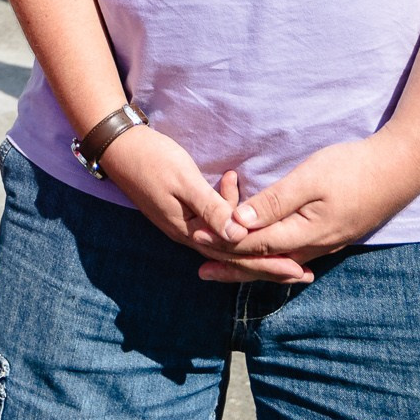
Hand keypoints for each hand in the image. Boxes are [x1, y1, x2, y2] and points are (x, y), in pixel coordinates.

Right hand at [98, 127, 309, 284]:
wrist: (118, 147)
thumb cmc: (152, 158)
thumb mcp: (184, 180)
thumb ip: (211, 208)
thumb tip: (238, 236)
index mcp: (189, 230)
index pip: (236, 255)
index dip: (268, 263)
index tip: (297, 270)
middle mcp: (188, 233)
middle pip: (234, 256)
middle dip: (268, 263)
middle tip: (302, 272)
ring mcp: (185, 224)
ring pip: (227, 242)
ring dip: (254, 243)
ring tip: (284, 246)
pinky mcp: (184, 212)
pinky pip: (216, 227)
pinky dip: (235, 220)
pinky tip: (245, 207)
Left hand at [207, 134, 419, 275]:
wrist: (400, 170)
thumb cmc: (352, 168)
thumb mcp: (309, 179)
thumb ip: (274, 202)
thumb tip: (238, 223)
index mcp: (304, 233)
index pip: (254, 246)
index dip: (223, 244)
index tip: (196, 241)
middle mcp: (314, 247)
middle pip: (265, 263)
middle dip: (232, 266)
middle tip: (200, 270)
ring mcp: (325, 244)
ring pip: (279, 262)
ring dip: (250, 264)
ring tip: (224, 267)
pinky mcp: (332, 236)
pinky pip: (294, 255)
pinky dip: (272, 258)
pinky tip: (265, 258)